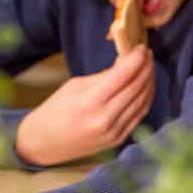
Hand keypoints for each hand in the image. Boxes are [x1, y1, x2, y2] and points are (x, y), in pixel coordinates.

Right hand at [15, 45, 155, 165]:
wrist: (42, 144)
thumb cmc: (55, 110)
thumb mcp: (75, 86)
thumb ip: (104, 75)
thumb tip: (127, 61)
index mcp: (89, 102)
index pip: (123, 75)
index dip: (136, 59)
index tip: (141, 48)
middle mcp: (104, 119)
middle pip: (136, 87)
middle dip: (146, 67)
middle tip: (148, 54)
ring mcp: (113, 132)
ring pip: (142, 101)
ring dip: (149, 81)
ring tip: (149, 67)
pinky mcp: (118, 140)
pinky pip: (140, 114)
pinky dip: (146, 97)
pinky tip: (146, 86)